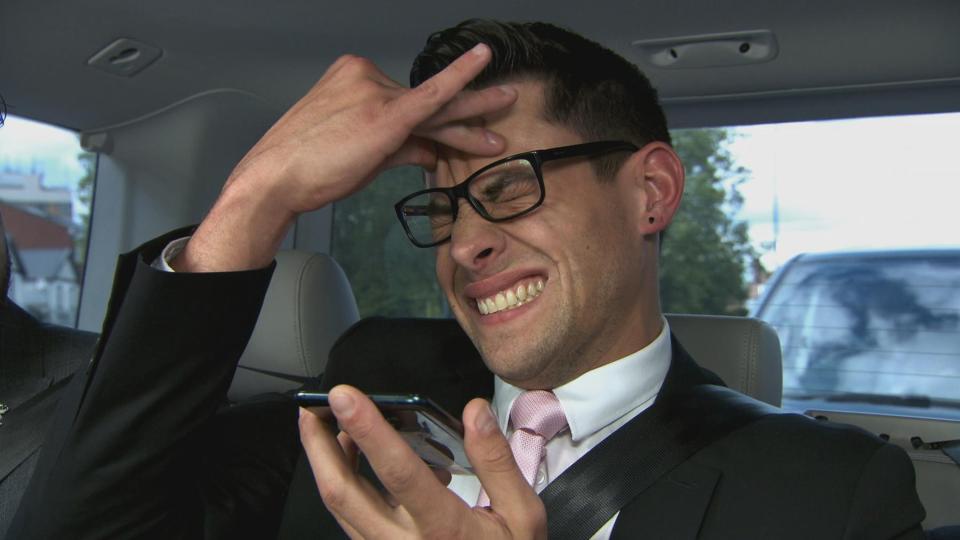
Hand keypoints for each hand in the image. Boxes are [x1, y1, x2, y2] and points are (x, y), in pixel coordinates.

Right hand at [176, 44, 516, 271]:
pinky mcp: (385, 112)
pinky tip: (483, 58)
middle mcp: (368, 79)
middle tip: (502, 102)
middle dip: (468, 106)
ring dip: (471, 117)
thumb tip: (431, 153)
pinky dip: (460, 76)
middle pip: (427, 100)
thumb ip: (401, 149)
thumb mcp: (362, 157)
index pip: (409, 104)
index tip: (457, 127)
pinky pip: (431, 92)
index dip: (438, 123)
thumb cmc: (309, 169)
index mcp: (355, 81)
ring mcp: (377, 92)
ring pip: (434, 108)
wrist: (276, 178)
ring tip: (504, 115)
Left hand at [299, 385, 546, 538]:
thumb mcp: (522, 516)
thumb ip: (497, 462)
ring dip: (326, 463)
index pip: (397, 473)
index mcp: (443, 530)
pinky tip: (355, 461)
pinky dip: (345, 484)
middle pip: (344, 493)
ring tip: (326, 426)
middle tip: (310, 407)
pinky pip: (351, 520)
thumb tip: (475, 412)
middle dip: (320, 446)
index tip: (346, 397)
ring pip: (340, 508)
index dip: (368, 431)